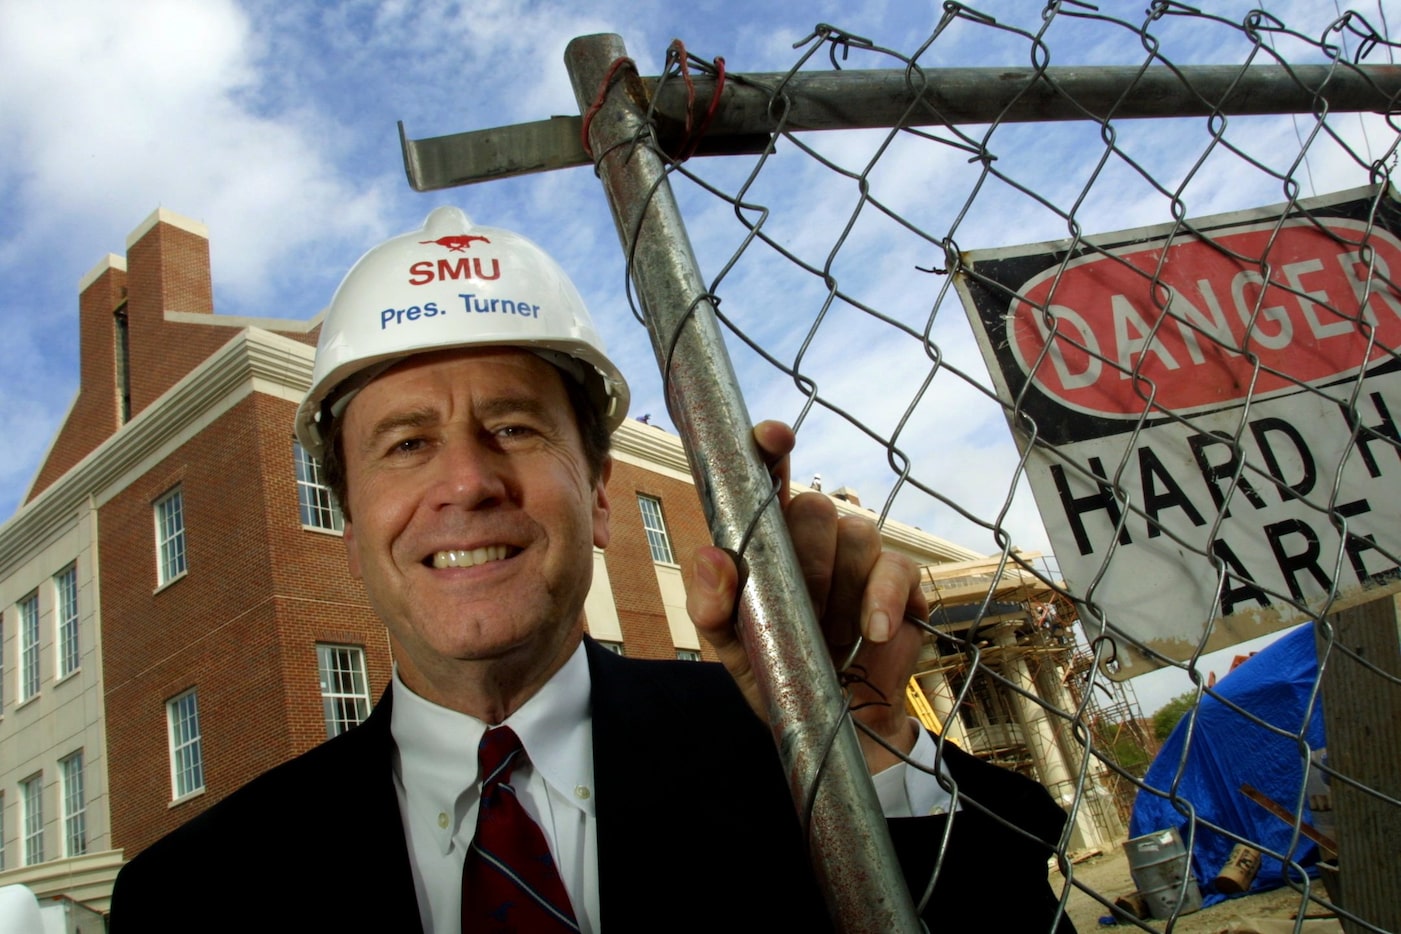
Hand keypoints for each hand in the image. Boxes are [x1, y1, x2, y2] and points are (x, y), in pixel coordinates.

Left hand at [685, 420, 927, 772]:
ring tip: (831, 633)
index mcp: (768, 542)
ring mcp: (860, 560)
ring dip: (840, 589)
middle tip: (799, 606)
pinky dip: (883, 601)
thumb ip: (711, 606)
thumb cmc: (776, 671)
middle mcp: (815, 540)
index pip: (767, 481)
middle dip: (805, 558)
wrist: (833, 726)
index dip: (769, 450)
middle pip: (816, 508)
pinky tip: (872, 631)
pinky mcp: (902, 585)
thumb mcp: (732, 647)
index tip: (777, 437)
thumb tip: (712, 557)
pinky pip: (898, 569)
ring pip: (857, 533)